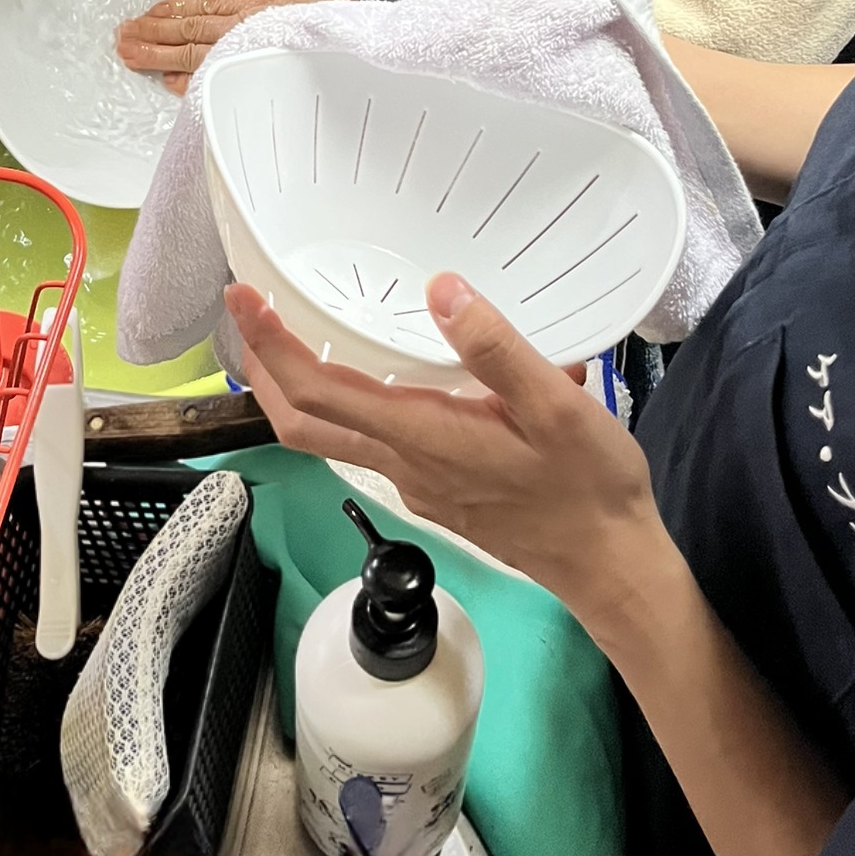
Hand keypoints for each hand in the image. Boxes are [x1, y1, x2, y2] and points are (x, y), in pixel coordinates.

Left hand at [117, 0, 339, 92]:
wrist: (344, 45)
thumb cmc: (335, 25)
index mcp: (252, 5)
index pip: (204, 4)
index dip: (175, 9)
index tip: (153, 12)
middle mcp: (239, 26)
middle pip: (186, 27)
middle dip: (152, 31)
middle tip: (124, 34)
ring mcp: (236, 51)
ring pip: (187, 51)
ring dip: (155, 53)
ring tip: (130, 54)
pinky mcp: (238, 75)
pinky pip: (205, 77)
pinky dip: (184, 80)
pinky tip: (166, 82)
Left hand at [225, 273, 661, 631]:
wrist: (608, 565)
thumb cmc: (588, 487)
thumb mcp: (556, 406)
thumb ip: (495, 349)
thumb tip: (441, 290)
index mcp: (423, 438)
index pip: (318, 394)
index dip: (272, 346)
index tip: (245, 299)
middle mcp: (405, 464)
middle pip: (303, 423)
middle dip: (264, 367)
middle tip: (250, 310)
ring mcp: (417, 482)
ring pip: (334, 433)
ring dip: (299, 386)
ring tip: (295, 331)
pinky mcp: (437, 489)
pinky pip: (372, 442)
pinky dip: (348, 402)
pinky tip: (375, 372)